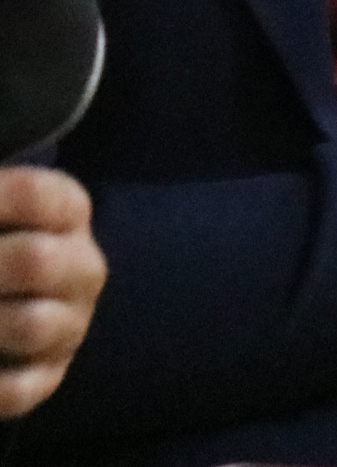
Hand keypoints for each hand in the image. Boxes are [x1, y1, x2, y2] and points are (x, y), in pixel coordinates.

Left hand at [0, 167, 101, 415]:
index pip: (34, 194)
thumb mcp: (0, 222)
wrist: (19, 294)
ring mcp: (71, 324)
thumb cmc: (1, 245)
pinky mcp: (50, 375)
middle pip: (35, 261)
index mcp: (68, 213)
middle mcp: (82, 268)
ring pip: (31, 326)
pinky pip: (19, 389)